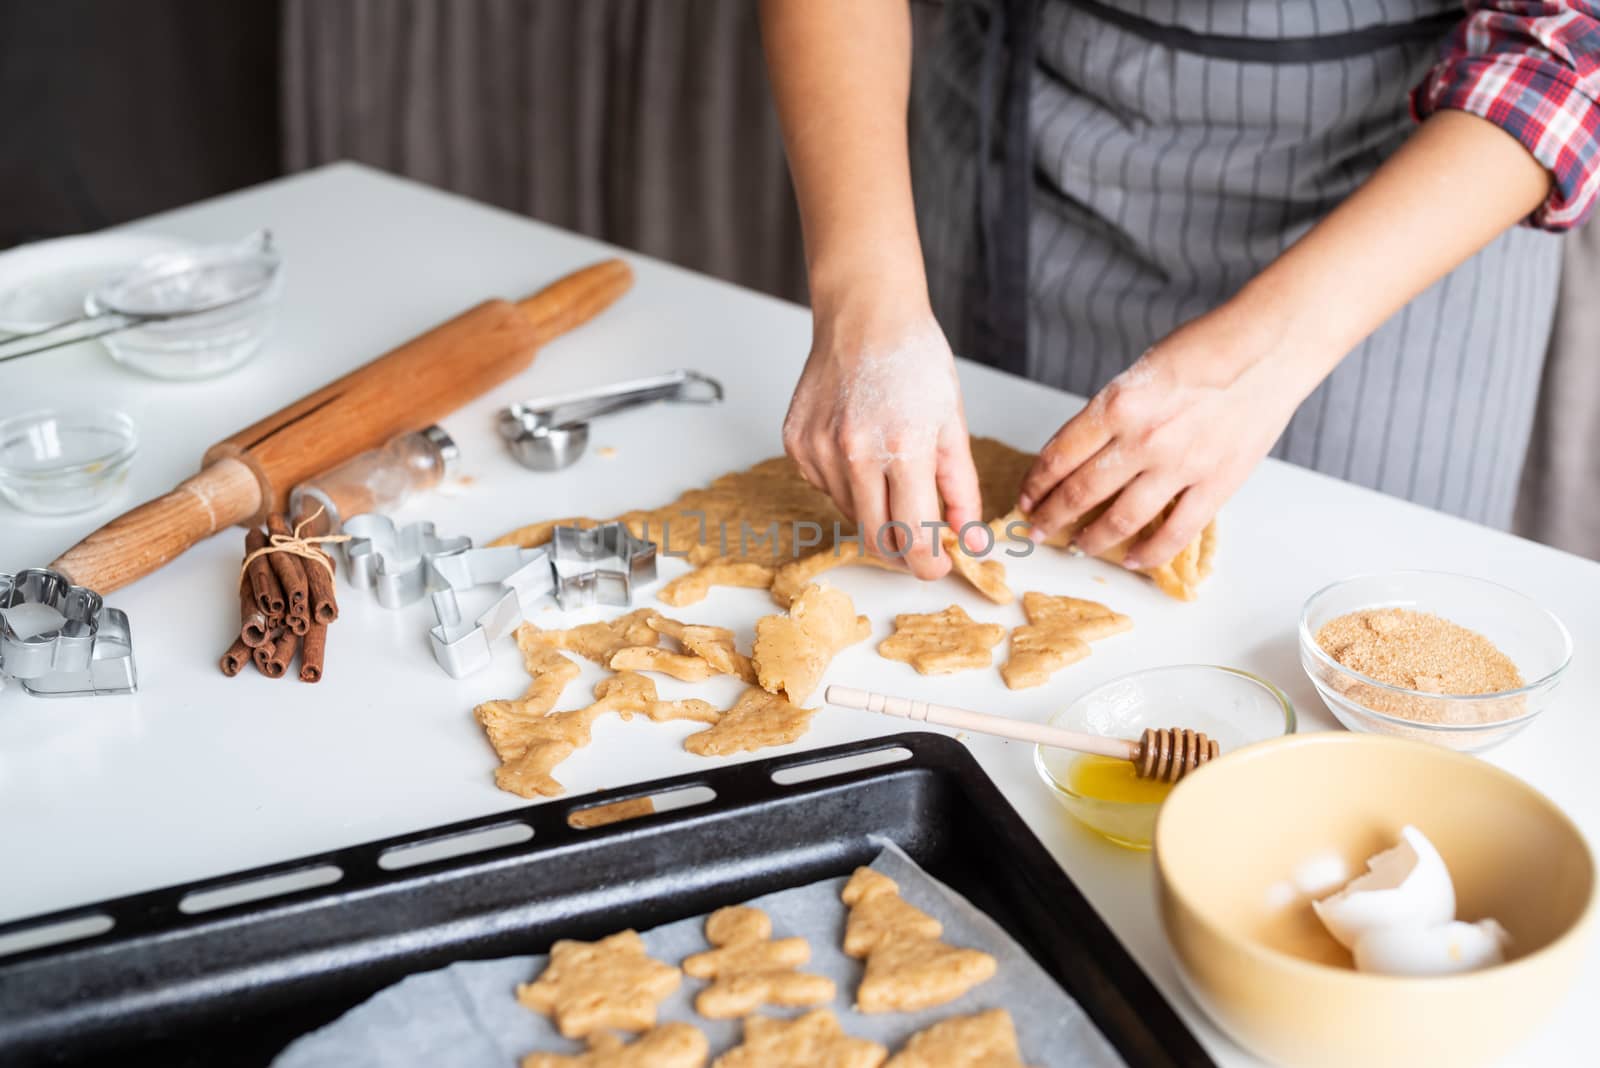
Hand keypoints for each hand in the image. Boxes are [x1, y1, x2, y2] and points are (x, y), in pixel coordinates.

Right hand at [783, 297, 981, 579]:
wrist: (864, 314)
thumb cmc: (913, 358)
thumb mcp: (952, 423)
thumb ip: (960, 489)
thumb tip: (968, 540)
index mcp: (903, 447)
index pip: (914, 537)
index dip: (928, 564)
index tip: (937, 566)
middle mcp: (854, 452)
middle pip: (877, 539)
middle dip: (902, 549)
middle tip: (920, 538)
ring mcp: (818, 449)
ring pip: (851, 513)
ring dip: (876, 508)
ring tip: (890, 464)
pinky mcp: (796, 444)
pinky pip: (826, 488)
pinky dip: (849, 483)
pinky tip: (861, 446)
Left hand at [1019, 303, 1319, 567]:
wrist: (1269, 347)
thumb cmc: (1206, 349)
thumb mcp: (1139, 372)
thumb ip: (1111, 414)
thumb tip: (1081, 455)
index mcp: (1117, 404)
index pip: (1058, 456)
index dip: (1036, 484)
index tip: (1026, 499)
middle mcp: (1142, 438)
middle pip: (1080, 492)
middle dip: (1052, 516)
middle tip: (1037, 530)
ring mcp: (1180, 465)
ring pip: (1121, 519)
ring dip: (1092, 538)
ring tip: (1078, 546)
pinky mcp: (1216, 484)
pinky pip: (1175, 532)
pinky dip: (1148, 552)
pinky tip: (1131, 559)